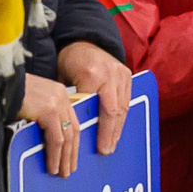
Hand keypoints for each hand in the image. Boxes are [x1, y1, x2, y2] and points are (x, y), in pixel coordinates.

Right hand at [20, 73, 83, 176]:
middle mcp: (62, 97)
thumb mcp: (32, 101)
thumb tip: (47, 137)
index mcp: (59, 93)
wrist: (1, 84)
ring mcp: (57, 104)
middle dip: (71, 153)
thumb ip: (43, 114)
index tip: (71, 156)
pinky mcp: (49, 111)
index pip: (72, 121)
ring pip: (66, 138)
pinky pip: (56, 140)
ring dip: (64, 158)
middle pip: (72, 130)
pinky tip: (52, 166)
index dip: (73, 142)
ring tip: (60, 172)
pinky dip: (54, 155)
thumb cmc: (10, 92)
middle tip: (69, 169)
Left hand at [56, 41, 131, 156]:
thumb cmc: (70, 63)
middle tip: (105, 150)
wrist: (83, 41)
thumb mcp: (64, 79)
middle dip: (109, 133)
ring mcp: (121, 73)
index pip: (95, 108)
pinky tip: (117, 131)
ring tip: (112, 144)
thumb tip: (74, 126)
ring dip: (118, 128)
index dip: (96, 128)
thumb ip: (72, 100)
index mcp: (91, 74)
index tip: (94, 145)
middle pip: (113, 110)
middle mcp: (110, 73)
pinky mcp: (128, 74)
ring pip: (123, 107)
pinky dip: (122, 117)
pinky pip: (127, 100)